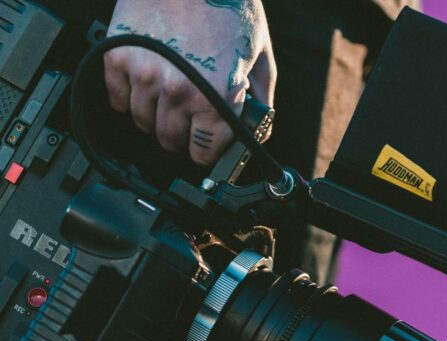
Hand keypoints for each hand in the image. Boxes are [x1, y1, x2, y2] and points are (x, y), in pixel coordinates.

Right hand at [104, 0, 275, 165]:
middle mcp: (179, 92)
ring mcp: (145, 75)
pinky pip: (118, 98)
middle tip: (186, 125)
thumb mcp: (261, 54)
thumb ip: (261, 97)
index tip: (203, 149)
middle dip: (180, 138)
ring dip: (154, 119)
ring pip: (143, 123)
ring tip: (166, 103)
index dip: (205, 153)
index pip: (204, 152)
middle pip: (170, 141)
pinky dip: (128, 99)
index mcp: (217, 97)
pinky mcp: (119, 56)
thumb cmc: (230, 3)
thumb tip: (259, 127)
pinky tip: (143, 88)